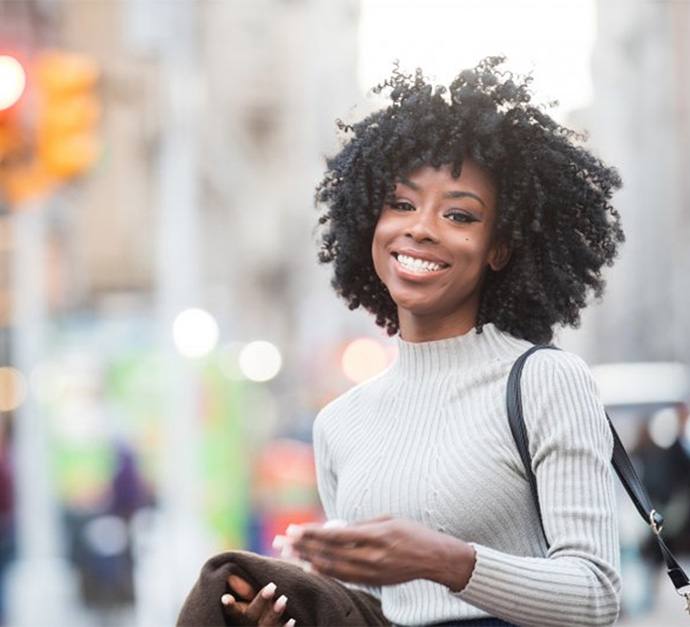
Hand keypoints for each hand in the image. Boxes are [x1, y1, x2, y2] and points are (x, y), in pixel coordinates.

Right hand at [221, 574, 294, 625]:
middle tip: (272, 586)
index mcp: (239, 619)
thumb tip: (231, 576)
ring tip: (284, 599)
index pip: (233, 612)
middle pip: (251, 617)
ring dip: (274, 613)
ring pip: (266, 626)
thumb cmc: (253, 613)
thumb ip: (242, 591)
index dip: (229, 606)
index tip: (225, 597)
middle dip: (261, 601)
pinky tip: (292, 620)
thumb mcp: (246, 604)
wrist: (261, 626)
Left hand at [290, 516, 475, 589]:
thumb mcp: (387, 519)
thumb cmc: (411, 533)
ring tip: (290, 555)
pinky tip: (311, 568)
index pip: (335, 535)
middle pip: (329, 553)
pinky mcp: (373, 582)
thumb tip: (334, 527)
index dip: (311, 534)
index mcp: (375, 535)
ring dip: (308, 560)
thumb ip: (360, 525)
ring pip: (333, 568)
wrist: (435, 559)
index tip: (293, 530)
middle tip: (281, 542)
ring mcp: (372, 572)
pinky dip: (325, 572)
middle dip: (303, 547)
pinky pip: (344, 578)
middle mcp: (371, 556)